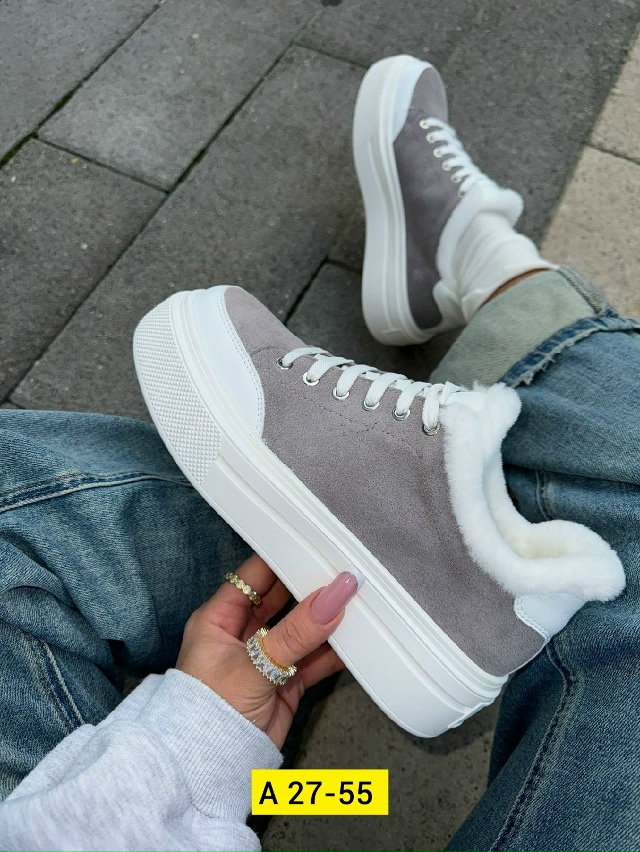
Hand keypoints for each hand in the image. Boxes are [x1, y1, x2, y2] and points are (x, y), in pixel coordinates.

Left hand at [176, 554, 358, 747]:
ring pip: (302, 629)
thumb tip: (337, 593)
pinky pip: (314, 658)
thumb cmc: (210, 712)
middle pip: (283, 598)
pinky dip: (335, 651)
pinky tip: (357, 638)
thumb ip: (298, 630)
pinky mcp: (285, 683)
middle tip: (344, 567)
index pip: (254, 574)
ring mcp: (265, 658)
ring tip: (358, 598)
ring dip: (326, 618)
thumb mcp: (254, 665)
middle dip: (311, 585)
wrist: (209, 773)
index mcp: (219, 617)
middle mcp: (242, 633)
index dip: (283, 556)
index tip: (315, 541)